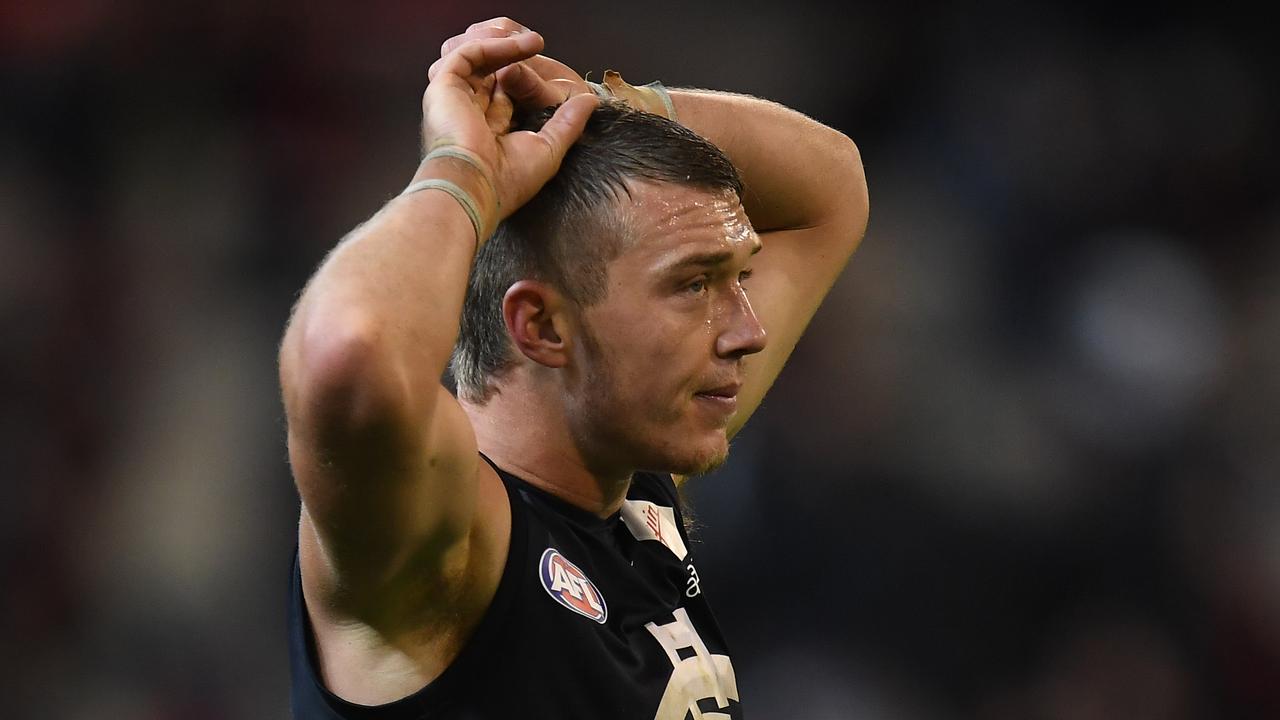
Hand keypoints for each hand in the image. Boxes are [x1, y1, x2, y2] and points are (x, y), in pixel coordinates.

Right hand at [421, 27, 597, 227]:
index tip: (551, 70)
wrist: (474, 188)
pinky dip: (493, 45)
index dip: (525, 77)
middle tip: (540, 44)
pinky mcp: (444, 87)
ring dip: (502, 43)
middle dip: (513, 55)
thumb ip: (567, 123)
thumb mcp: (547, 148)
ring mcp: (454, 99)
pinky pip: (468, 54)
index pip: (504, 93)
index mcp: (486, 130)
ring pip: (474, 57)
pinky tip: (521, 45)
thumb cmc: (506, 181)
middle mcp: (467, 112)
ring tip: (533, 41)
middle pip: (488, 70)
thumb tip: (590, 102)